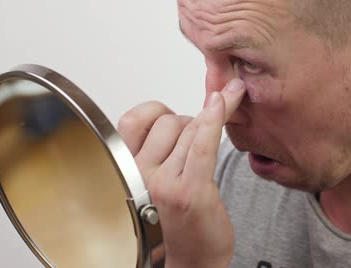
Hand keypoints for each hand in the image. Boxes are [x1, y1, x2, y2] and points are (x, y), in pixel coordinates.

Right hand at [117, 79, 245, 267]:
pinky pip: (202, 142)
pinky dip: (216, 117)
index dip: (158, 113)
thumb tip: (185, 104)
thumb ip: (160, 144)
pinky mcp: (190, 190)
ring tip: (205, 157)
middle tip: (194, 151)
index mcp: (124, 170)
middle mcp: (138, 175)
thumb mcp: (155, 178)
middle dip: (189, 125)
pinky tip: (226, 100)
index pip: (134, 119)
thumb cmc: (176, 219)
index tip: (173, 121)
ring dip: (208, 130)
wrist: (192, 261)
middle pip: (169, 121)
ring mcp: (163, 183)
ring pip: (191, 129)